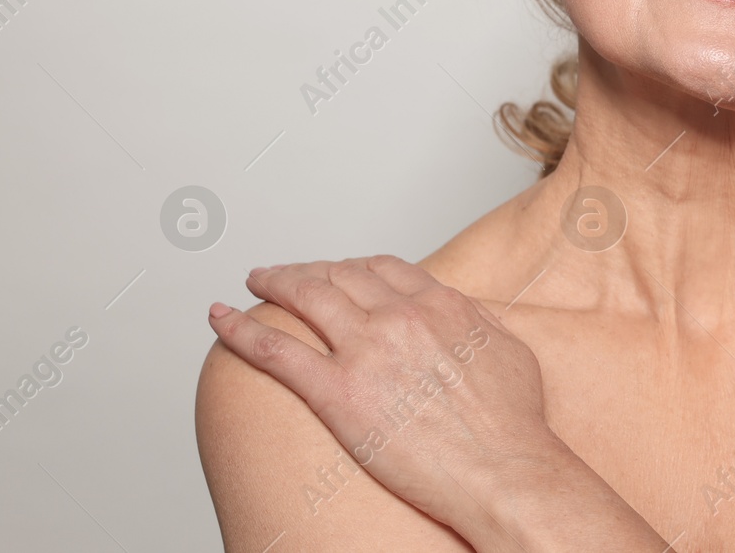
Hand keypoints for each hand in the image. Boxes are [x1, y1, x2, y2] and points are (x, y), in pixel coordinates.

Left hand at [208, 255, 545, 533]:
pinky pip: (275, 351)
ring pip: (304, 297)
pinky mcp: (336, 392)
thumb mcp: (510, 351)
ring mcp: (365, 350)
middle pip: (339, 274)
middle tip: (288, 273)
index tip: (339, 270)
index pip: (384, 268)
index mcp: (441, 305)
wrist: (502, 469)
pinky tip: (221, 319)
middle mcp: (399, 317)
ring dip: (273, 283)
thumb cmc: (512, 425)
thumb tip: (465, 313)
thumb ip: (480, 322)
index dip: (354, 266)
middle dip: (309, 269)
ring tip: (255, 281)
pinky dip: (240, 329)